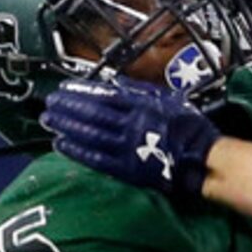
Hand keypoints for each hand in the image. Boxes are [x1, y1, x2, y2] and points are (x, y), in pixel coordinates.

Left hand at [41, 75, 220, 200]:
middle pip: (91, 113)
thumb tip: (115, 82)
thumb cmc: (190, 129)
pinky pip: (95, 158)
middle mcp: (130, 124)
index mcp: (142, 105)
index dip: (81, 91)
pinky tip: (61, 144)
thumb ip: (140, 90)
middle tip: (50, 103)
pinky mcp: (125, 168)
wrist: (202, 160)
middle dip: (68, 107)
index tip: (65, 88)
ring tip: (49, 120)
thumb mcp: (169, 98)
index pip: (104, 95)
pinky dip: (76, 150)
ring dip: (66, 126)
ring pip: (89, 134)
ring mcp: (126, 146)